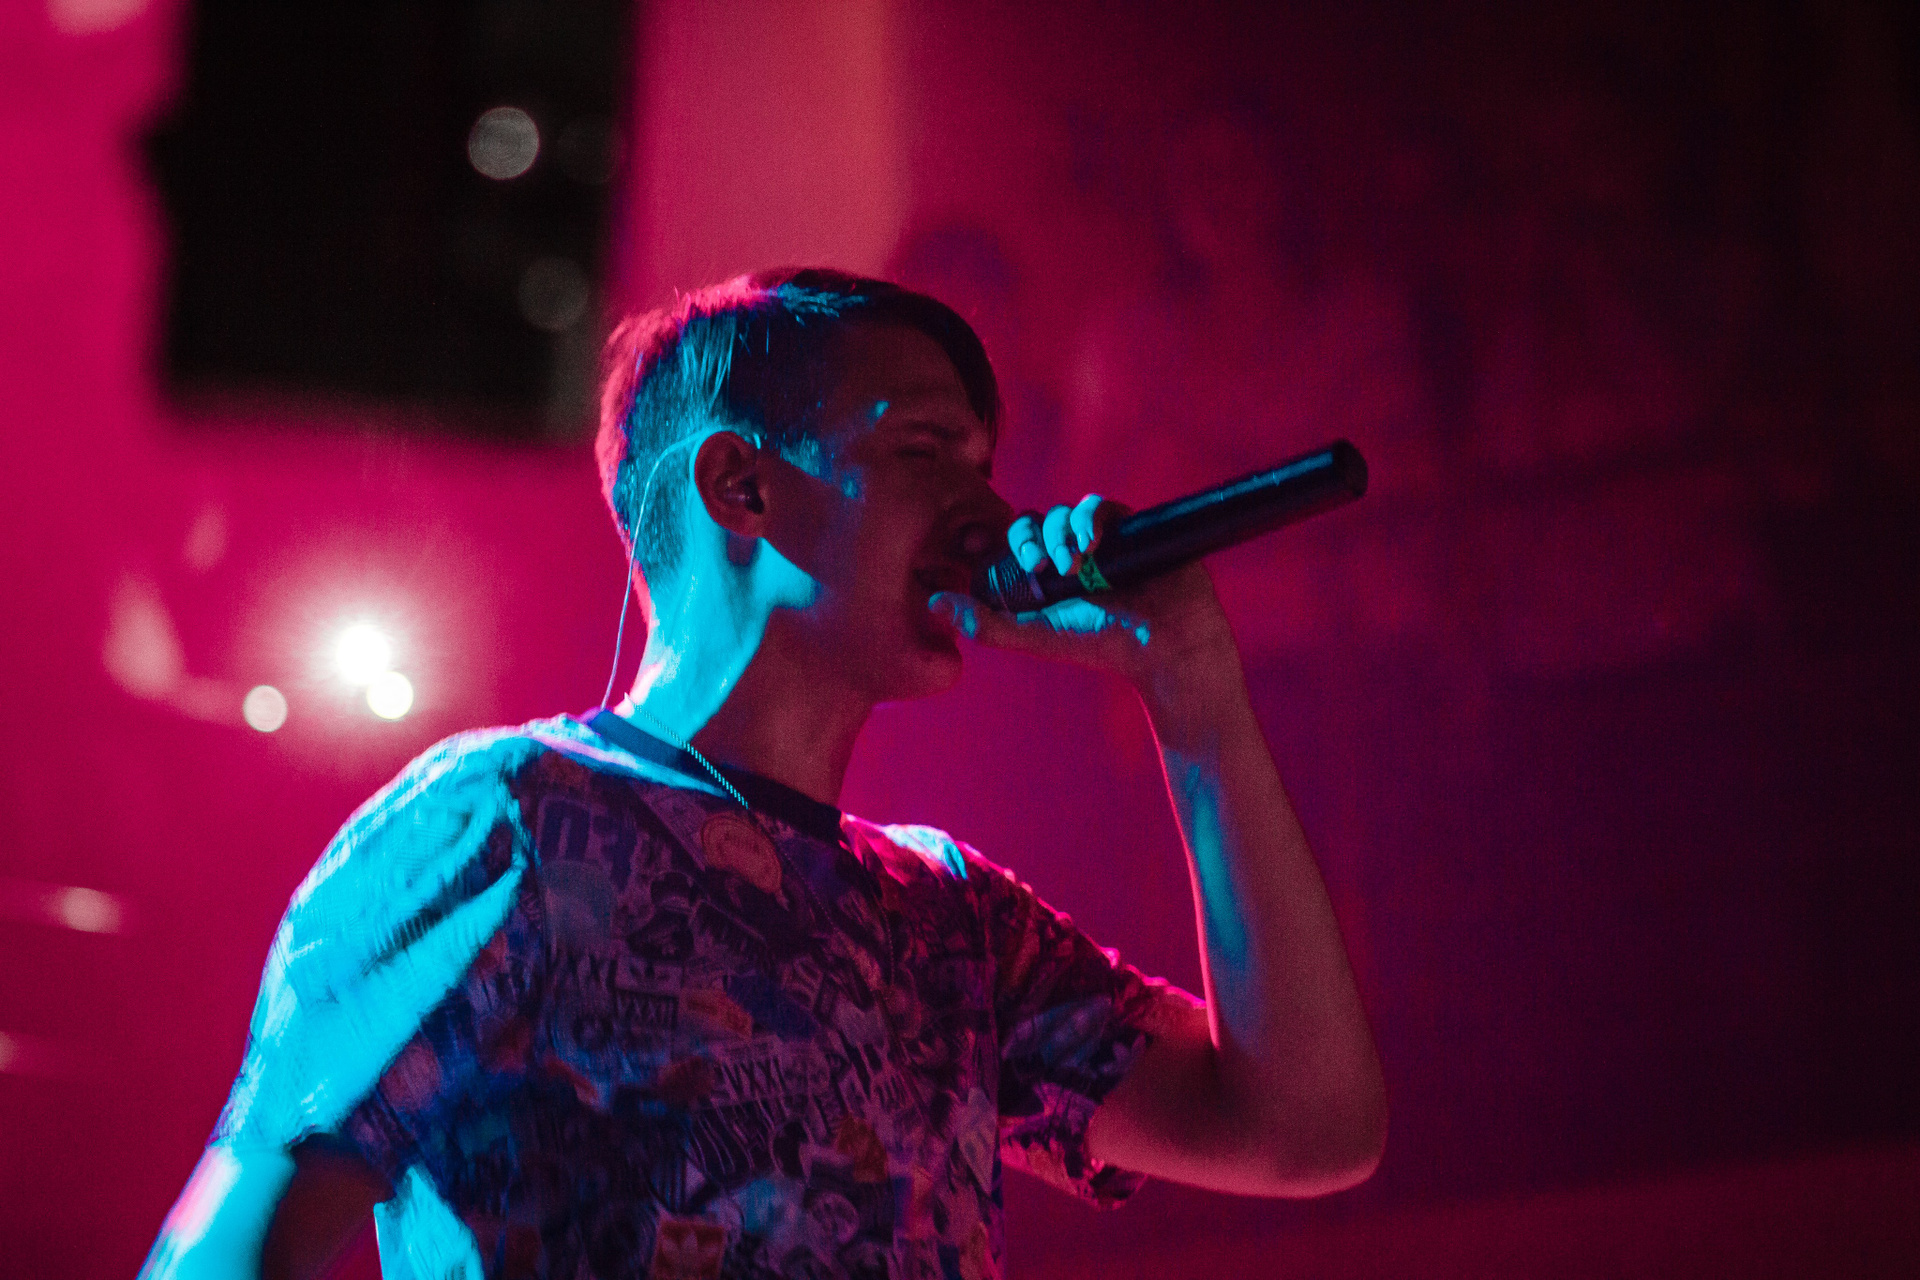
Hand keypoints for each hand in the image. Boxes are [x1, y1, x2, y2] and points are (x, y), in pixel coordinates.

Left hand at [928, 494, 1240, 697]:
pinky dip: (1088, 518)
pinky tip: (1089, 543)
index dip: (1006, 543)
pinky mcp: (1127, 527)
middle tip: (1039, 564)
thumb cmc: (1102, 645)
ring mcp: (1098, 538)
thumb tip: (934, 604)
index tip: (1019, 565)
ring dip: (1059, 531)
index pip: (1010, 541)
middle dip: (1030, 536)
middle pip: (1032, 520)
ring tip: (1071, 564)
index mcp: (1044, 575)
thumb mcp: (1035, 636)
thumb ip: (986, 624)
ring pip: (1061, 511)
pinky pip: (1097, 505)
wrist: (1166, 645)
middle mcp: (1068, 553)